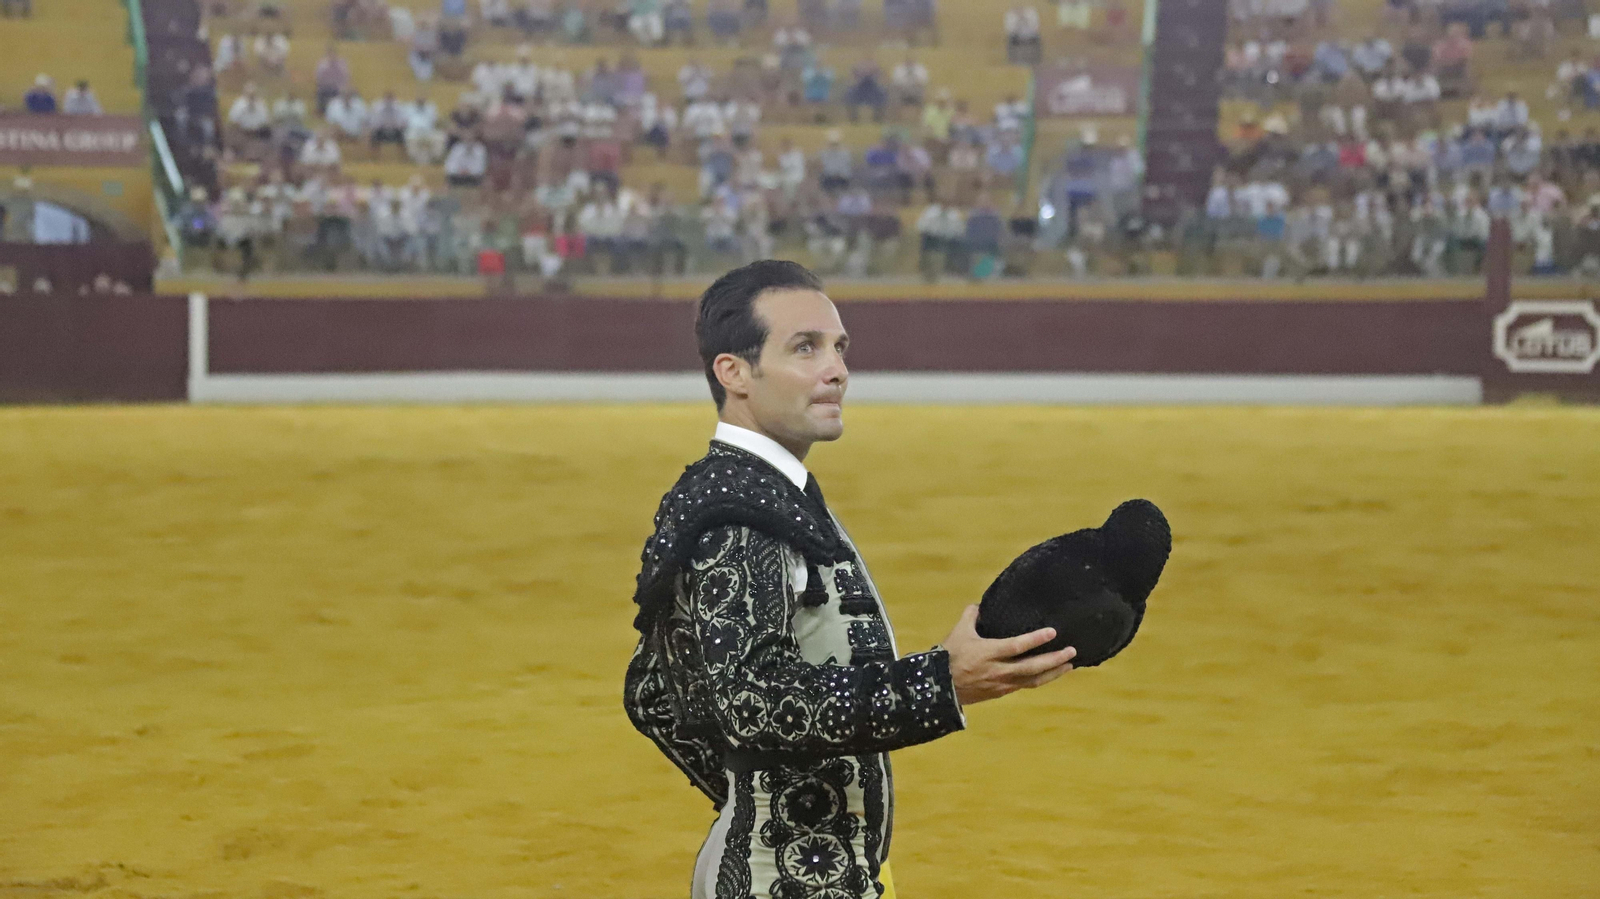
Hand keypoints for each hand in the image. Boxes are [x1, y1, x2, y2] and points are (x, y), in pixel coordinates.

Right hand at [941, 604, 1076, 705]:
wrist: (940, 687)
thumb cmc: (949, 657)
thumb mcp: (958, 632)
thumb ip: (971, 615)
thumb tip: (980, 604)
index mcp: (988, 652)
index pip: (1017, 646)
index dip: (1036, 639)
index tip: (1053, 632)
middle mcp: (999, 670)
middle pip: (1032, 667)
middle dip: (1054, 660)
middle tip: (1071, 651)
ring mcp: (1002, 684)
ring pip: (1033, 680)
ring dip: (1053, 673)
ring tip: (1069, 665)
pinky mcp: (1002, 693)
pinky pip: (1026, 686)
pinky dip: (1041, 679)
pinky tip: (1050, 675)